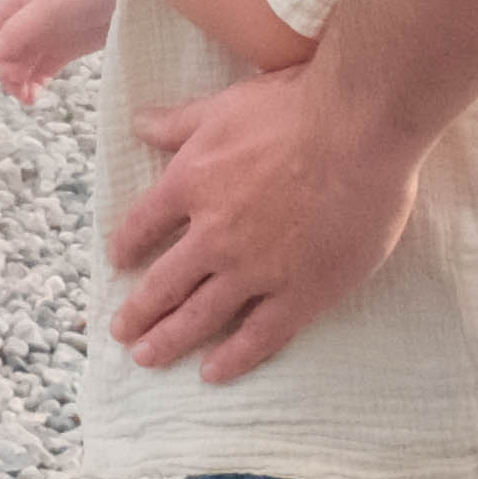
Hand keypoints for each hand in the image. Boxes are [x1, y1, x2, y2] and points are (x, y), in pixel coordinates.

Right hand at [0, 0, 120, 105]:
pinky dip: (33, 85)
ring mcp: (45, 36)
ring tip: (28, 97)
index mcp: (16, 0)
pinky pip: (38, 72)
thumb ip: (20, 28)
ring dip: (17, 83)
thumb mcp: (51, 4)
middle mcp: (26, 19)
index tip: (10, 66)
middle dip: (5, 70)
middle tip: (20, 85)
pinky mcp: (64, 51)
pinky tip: (35, 97)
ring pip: (17, 65)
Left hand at [105, 61, 431, 378]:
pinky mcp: (300, 294)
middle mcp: (213, 236)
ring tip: (147, 358)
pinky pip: (258, 336)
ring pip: (200, 317)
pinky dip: (232, 358)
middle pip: (163, 284)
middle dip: (138, 312)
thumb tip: (138, 123)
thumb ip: (179, 122)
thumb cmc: (296, 106)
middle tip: (122, 333)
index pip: (142, 225)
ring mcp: (254, 270)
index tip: (118, 261)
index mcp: (190, 185)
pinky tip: (213, 373)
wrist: (359, 130)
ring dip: (168, 341)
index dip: (126, 246)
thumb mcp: (223, 105)